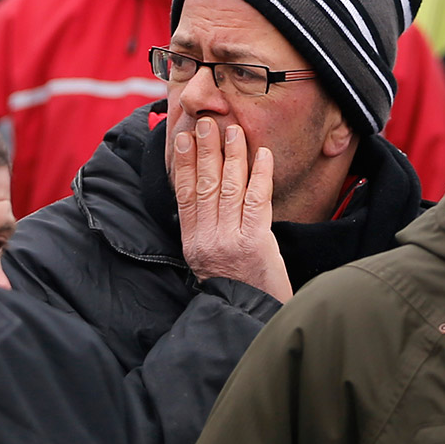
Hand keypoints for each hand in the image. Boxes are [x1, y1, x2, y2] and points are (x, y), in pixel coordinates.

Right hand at [173, 119, 291, 303]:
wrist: (252, 321)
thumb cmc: (237, 290)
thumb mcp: (209, 263)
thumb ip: (206, 232)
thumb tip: (205, 198)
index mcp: (193, 243)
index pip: (185, 195)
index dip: (182, 164)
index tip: (181, 138)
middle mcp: (207, 240)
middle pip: (205, 185)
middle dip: (205, 150)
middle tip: (206, 122)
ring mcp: (230, 241)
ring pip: (230, 187)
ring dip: (232, 155)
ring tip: (233, 130)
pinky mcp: (255, 243)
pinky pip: (257, 199)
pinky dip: (260, 174)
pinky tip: (262, 154)